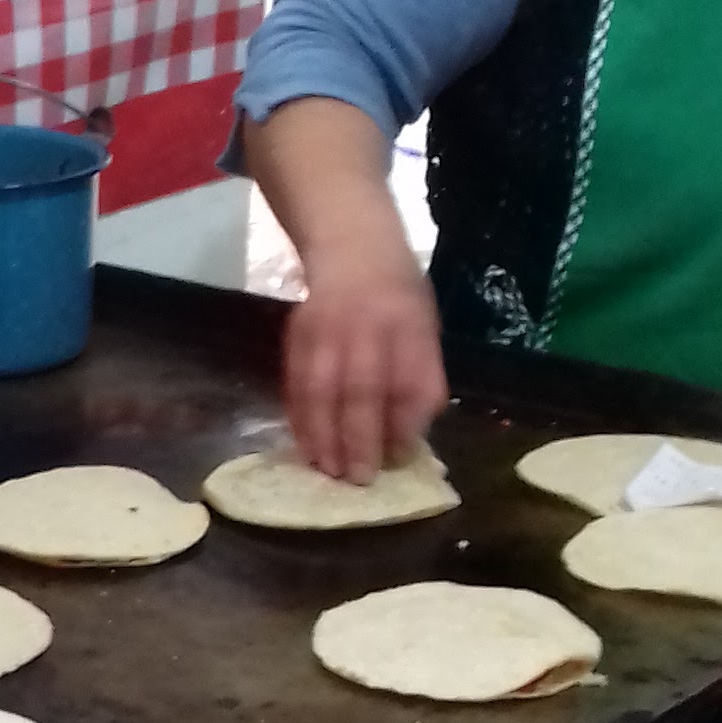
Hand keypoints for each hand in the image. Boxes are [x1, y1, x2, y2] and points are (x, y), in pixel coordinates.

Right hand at [285, 251, 449, 482]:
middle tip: (360, 478)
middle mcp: (366, 324)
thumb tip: (406, 438)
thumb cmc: (398, 296)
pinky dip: (300, 419)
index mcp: (408, 323)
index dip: (403, 423)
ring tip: (329, 471)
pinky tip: (307, 446)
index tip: (398, 457)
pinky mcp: (296, 335)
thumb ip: (421, 377)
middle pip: (361, 389)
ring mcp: (326, 328)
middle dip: (360, 439)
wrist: (351, 244)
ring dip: (323, 436)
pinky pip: (296, 384)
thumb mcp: (425, 326)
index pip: (409, 379)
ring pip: (321, 390)